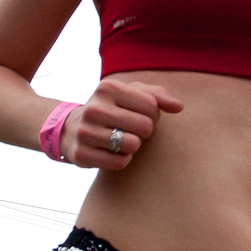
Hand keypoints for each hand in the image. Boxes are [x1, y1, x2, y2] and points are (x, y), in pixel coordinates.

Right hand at [59, 79, 182, 168]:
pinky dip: (122, 159)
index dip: (153, 115)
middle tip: (131, 129)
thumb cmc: (111, 109)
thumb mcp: (130, 94)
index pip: (152, 106)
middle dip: (144, 131)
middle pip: (145, 126)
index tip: (141, 115)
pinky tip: (112, 152)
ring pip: (133, 146)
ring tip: (121, 139)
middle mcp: (94, 108)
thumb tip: (179, 107)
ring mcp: (85, 132)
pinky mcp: (82, 154)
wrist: (71, 130)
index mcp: (107, 88)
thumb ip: (158, 96)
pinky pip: (120, 162)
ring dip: (133, 146)